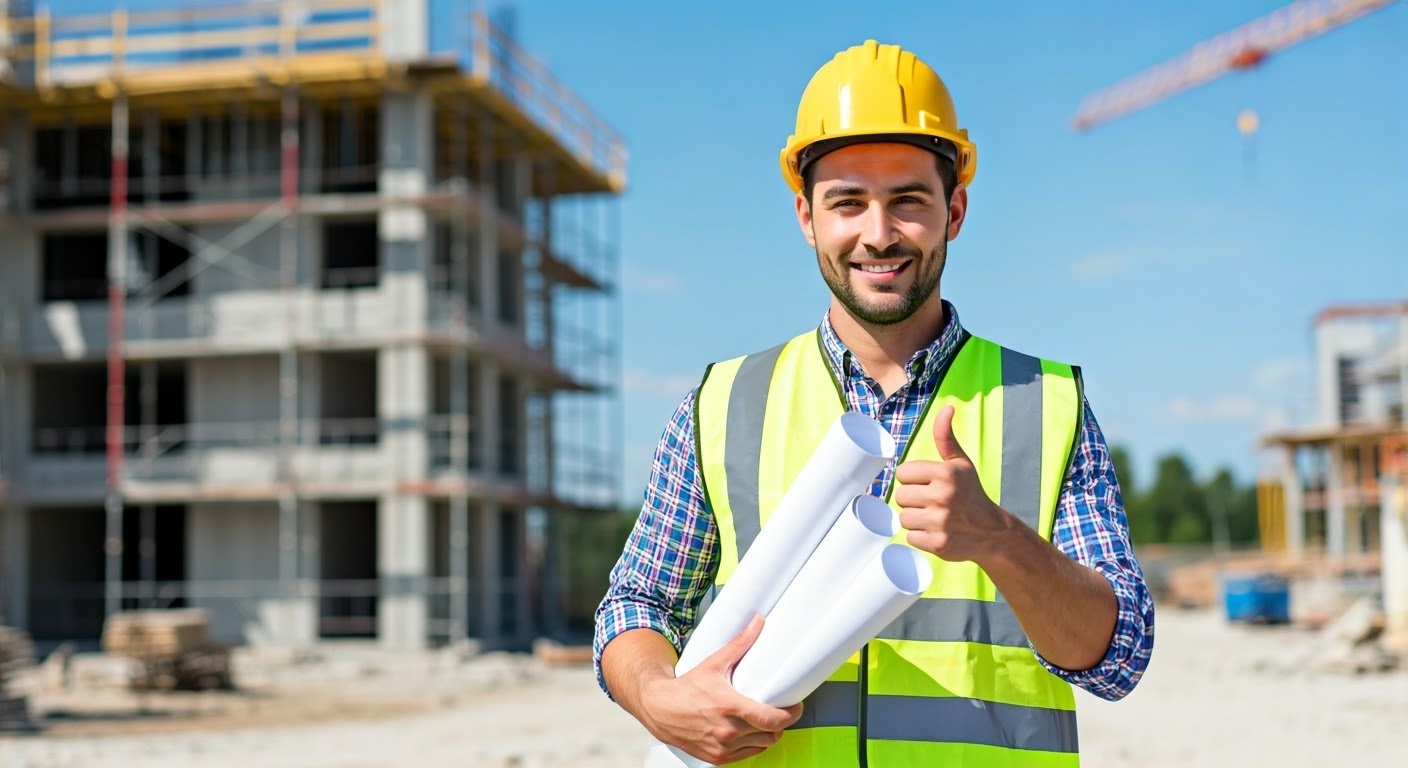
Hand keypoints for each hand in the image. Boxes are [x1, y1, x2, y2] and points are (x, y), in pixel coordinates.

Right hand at [640, 615, 803, 764]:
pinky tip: (748, 732)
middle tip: (779, 710)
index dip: (791, 714)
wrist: (659, 709)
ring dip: (767, 735)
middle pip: (772, 734)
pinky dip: (752, 745)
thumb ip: (740, 643)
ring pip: (762, 746)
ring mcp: (723, 747)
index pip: (773, 720)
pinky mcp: (717, 758)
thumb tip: (759, 622)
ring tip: (763, 721)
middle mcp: (728, 731)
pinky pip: (747, 755)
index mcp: (730, 707)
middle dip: (780, 723)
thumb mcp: (714, 663)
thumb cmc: (687, 687)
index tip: (795, 707)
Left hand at [894, 405, 1012, 562]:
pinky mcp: (938, 543)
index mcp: (945, 473)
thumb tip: (947, 407)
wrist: (992, 531)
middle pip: (900, 496)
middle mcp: (942, 495)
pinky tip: (936, 532)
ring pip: (903, 517)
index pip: (902, 473)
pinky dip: (920, 537)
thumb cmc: (971, 494)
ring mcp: (940, 521)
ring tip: (933, 518)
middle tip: (932, 503)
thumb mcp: (961, 463)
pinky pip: (910, 537)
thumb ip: (946, 436)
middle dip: (913, 500)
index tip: (928, 485)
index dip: (913, 480)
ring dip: (915, 520)